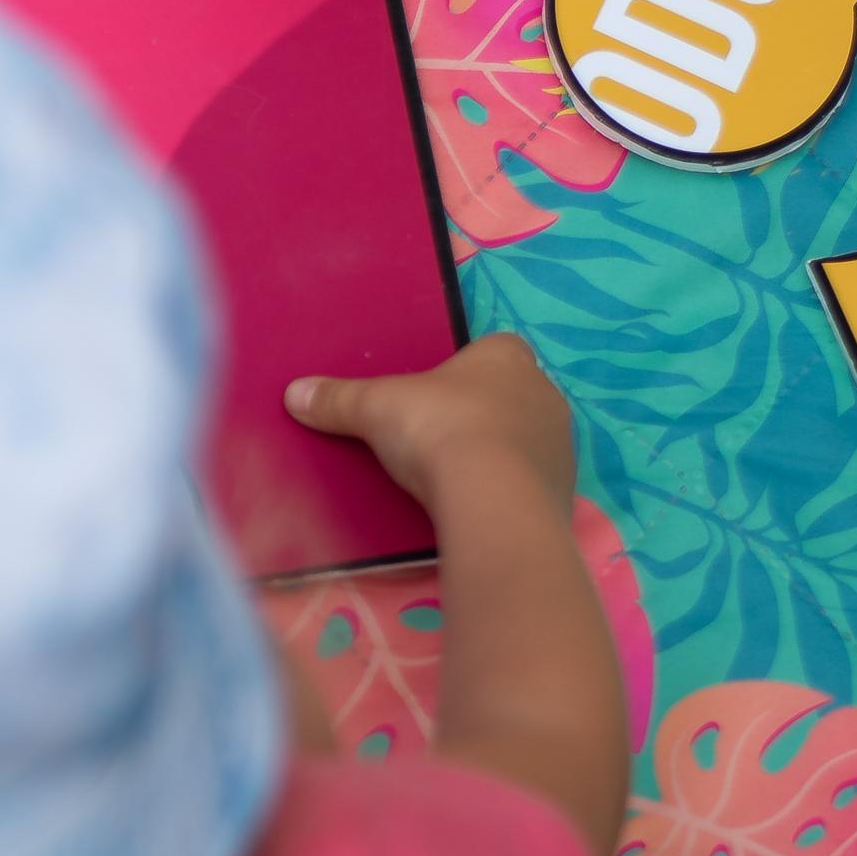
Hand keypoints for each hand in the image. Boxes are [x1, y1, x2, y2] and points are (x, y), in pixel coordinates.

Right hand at [286, 333, 577, 517]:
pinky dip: (507, 490)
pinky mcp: (562, 487)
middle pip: (507, 396)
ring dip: (496, 454)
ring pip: (522, 440)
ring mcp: (559, 441)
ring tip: (455, 478)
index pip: (489, 350)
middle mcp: (542, 390)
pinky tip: (477, 504)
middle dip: (478, 415)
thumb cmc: (439, 430)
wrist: (493, 500)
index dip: (460, 372)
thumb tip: (294, 394)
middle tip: (436, 439)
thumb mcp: (375, 408)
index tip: (432, 398)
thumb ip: (338, 398)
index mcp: (506, 355)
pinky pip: (530, 482)